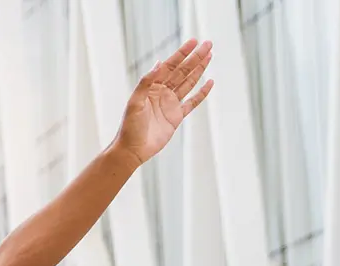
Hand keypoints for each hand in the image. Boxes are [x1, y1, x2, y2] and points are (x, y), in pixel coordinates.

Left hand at [113, 40, 212, 166]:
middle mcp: (162, 93)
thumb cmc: (129, 127)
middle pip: (182, 71)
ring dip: (199, 69)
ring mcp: (170, 104)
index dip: (182, 53)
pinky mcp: (176, 117)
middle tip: (208, 44)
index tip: (194, 41)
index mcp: (151, 87)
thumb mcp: (135, 103)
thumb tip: (158, 63)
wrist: (132, 150)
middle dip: (195, 57)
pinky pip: (192, 102)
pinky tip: (209, 82)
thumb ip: (145, 83)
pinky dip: (201, 93)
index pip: (169, 66)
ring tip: (210, 56)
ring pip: (188, 83)